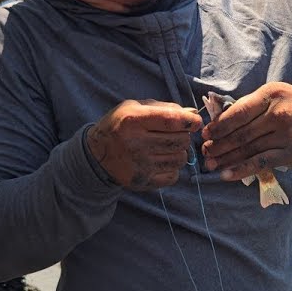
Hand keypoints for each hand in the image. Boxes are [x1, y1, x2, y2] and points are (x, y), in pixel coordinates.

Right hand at [86, 99, 201, 190]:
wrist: (96, 155)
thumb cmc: (119, 126)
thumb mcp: (134, 108)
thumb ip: (164, 108)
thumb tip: (193, 114)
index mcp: (132, 120)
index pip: (171, 120)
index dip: (189, 121)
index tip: (195, 122)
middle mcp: (135, 143)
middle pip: (180, 140)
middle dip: (184, 135)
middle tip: (175, 134)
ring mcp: (139, 165)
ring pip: (180, 159)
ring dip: (179, 152)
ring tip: (167, 148)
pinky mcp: (143, 181)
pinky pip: (173, 176)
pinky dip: (172, 168)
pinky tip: (161, 161)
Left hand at [200, 82, 291, 181]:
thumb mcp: (277, 96)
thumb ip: (252, 107)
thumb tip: (220, 121)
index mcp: (270, 95)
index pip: (237, 112)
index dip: (218, 125)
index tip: (205, 134)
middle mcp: (278, 113)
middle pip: (240, 133)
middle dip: (218, 144)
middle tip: (205, 153)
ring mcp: (286, 134)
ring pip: (248, 149)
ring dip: (226, 159)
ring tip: (211, 165)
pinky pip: (261, 163)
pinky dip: (241, 169)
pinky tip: (227, 174)